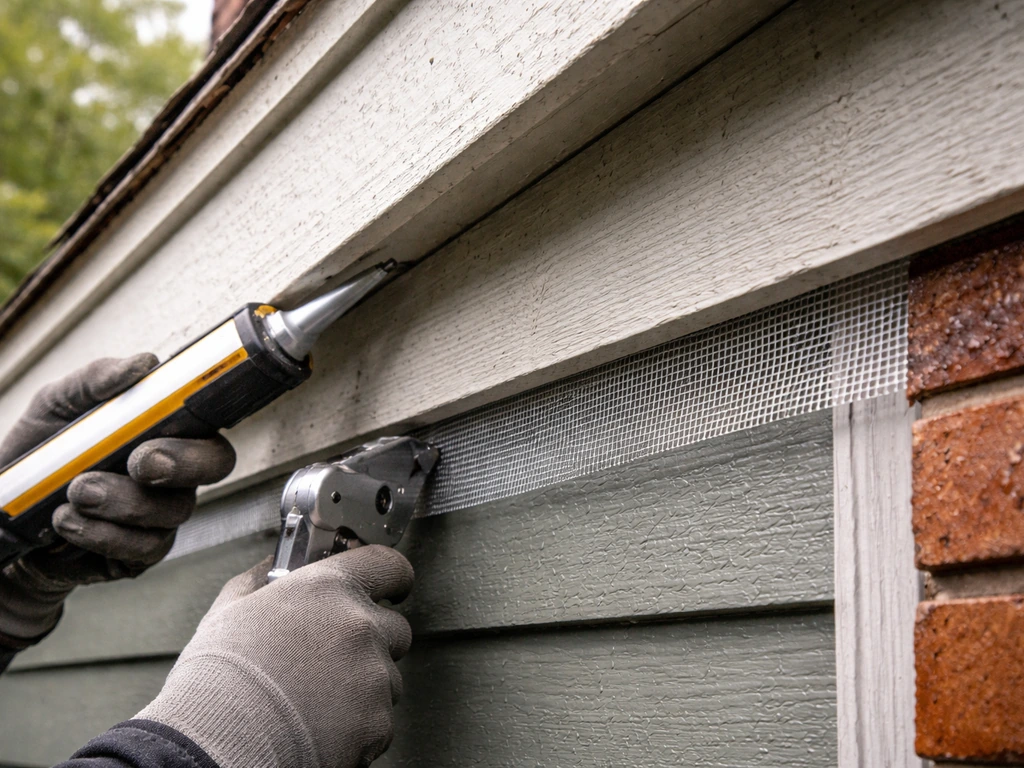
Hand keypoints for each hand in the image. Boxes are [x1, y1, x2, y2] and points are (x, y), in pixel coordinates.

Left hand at [0, 355, 235, 649]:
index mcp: (166, 429)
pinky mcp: (140, 553)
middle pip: (215, 463)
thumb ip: (97, 380)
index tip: (164, 426)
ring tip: (73, 493)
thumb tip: (144, 364)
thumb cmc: (42, 452)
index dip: (202, 420)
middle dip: (181, 462)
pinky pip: (143, 547)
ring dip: (122, 501)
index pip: (209, 418)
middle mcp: (176, 471)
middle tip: (138, 463)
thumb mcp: (57, 405)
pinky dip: (102, 534)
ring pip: (173, 510)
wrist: (5, 514)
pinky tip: (67, 523)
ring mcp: (163, 514)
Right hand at [137, 547, 413, 767]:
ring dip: (367, 686)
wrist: (219, 745)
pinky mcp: (377, 721)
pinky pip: (381, 720)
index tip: (391, 590)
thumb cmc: (218, 680)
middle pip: (396, 628)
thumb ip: (259, 579)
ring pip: (390, 677)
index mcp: (327, 589)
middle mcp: (358, 626)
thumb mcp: (229, 610)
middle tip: (336, 660)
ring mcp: (373, 674)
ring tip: (319, 700)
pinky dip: (360, 726)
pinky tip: (322, 726)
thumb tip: (271, 564)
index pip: (390, 565)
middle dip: (376, 642)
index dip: (393, 579)